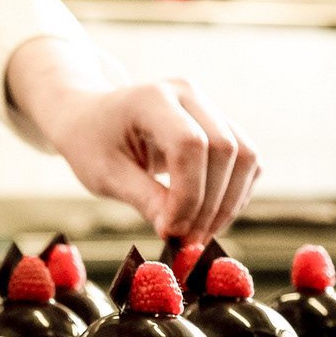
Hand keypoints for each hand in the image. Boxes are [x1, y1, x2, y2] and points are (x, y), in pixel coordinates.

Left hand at [5, 37, 260, 242]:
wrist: (90, 119)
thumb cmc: (91, 143)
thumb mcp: (105, 174)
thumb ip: (144, 199)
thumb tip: (178, 231)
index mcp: (151, 98)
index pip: (189, 144)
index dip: (188, 194)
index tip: (172, 230)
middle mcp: (186, 94)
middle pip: (225, 149)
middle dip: (212, 204)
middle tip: (188, 242)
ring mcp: (207, 107)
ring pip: (245, 156)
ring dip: (229, 203)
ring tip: (198, 235)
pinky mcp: (220, 125)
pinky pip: (245, 162)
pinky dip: (234, 195)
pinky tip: (207, 218)